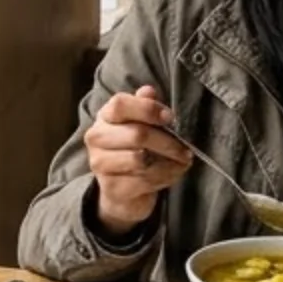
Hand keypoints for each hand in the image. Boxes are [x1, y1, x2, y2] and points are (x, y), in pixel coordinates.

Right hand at [83, 86, 191, 232]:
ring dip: (169, 163)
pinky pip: (145, 181)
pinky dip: (165, 178)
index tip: (170, 118)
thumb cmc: (134, 148)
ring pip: (142, 160)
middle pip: (137, 134)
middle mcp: (97, 138)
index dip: (148, 109)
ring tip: (181, 162)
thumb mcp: (140, 123)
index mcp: (105, 116)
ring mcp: (100, 164)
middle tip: (186, 149)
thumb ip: (144, 105)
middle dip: (168, 143)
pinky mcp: (111, 188)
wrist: (121, 190)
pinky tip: (171, 175)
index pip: (120, 104)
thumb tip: (148, 91)